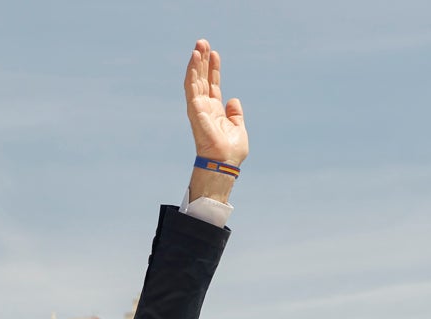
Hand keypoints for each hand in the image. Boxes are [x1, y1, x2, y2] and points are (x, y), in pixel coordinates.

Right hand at [184, 39, 247, 165]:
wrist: (224, 163)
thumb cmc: (231, 151)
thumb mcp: (238, 128)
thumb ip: (235, 114)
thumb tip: (234, 100)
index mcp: (216, 111)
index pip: (213, 85)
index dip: (214, 69)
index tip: (215, 54)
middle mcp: (205, 107)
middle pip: (203, 79)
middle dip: (203, 61)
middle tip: (203, 42)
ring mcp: (198, 107)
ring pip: (195, 79)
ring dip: (196, 62)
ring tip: (199, 45)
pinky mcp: (194, 109)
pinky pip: (191, 86)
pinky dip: (192, 72)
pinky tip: (194, 58)